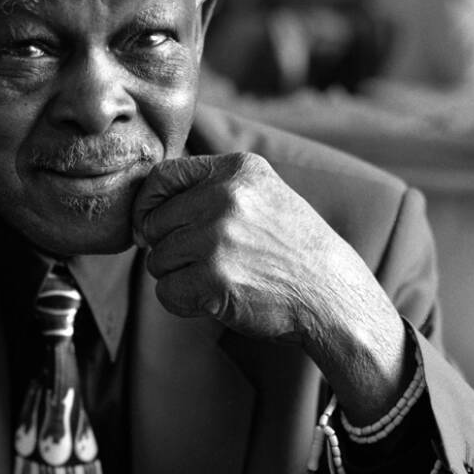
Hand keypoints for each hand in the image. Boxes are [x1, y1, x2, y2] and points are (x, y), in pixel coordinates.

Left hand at [132, 153, 409, 422]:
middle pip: (153, 226)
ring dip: (178, 278)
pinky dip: (183, 303)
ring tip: (218, 279)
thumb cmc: (290, 249)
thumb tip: (144, 208)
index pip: (160, 178)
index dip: (148, 207)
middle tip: (206, 262)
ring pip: (156, 262)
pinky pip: (166, 293)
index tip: (154, 227)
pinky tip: (214, 299)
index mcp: (236, 170)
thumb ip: (210, 189)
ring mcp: (218, 238)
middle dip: (169, 249)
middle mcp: (224, 198)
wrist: (330, 294)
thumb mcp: (261, 194)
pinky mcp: (214, 279)